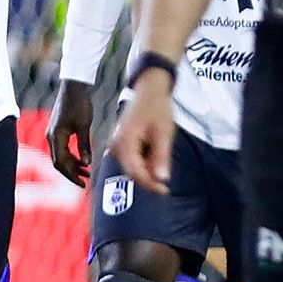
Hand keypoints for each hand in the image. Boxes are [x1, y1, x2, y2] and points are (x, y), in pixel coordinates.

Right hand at [52, 79, 97, 182]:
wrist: (74, 87)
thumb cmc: (79, 104)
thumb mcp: (84, 126)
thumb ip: (84, 145)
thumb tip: (87, 163)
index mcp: (55, 137)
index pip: (60, 163)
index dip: (71, 175)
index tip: (82, 183)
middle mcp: (52, 137)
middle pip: (59, 162)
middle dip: (72, 173)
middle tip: (86, 182)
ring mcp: (54, 134)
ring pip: (62, 156)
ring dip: (73, 165)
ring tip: (87, 172)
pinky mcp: (59, 130)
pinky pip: (64, 148)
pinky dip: (73, 156)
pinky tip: (84, 160)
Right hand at [111, 69, 178, 195]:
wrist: (149, 89)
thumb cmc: (157, 107)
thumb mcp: (164, 132)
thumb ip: (161, 156)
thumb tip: (162, 179)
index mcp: (124, 141)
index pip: (135, 172)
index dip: (150, 185)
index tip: (165, 191)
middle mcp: (116, 145)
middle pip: (132, 172)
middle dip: (149, 180)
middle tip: (166, 188)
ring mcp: (116, 144)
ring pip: (132, 167)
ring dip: (147, 171)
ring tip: (162, 160)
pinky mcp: (120, 144)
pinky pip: (132, 159)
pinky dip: (144, 162)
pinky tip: (155, 154)